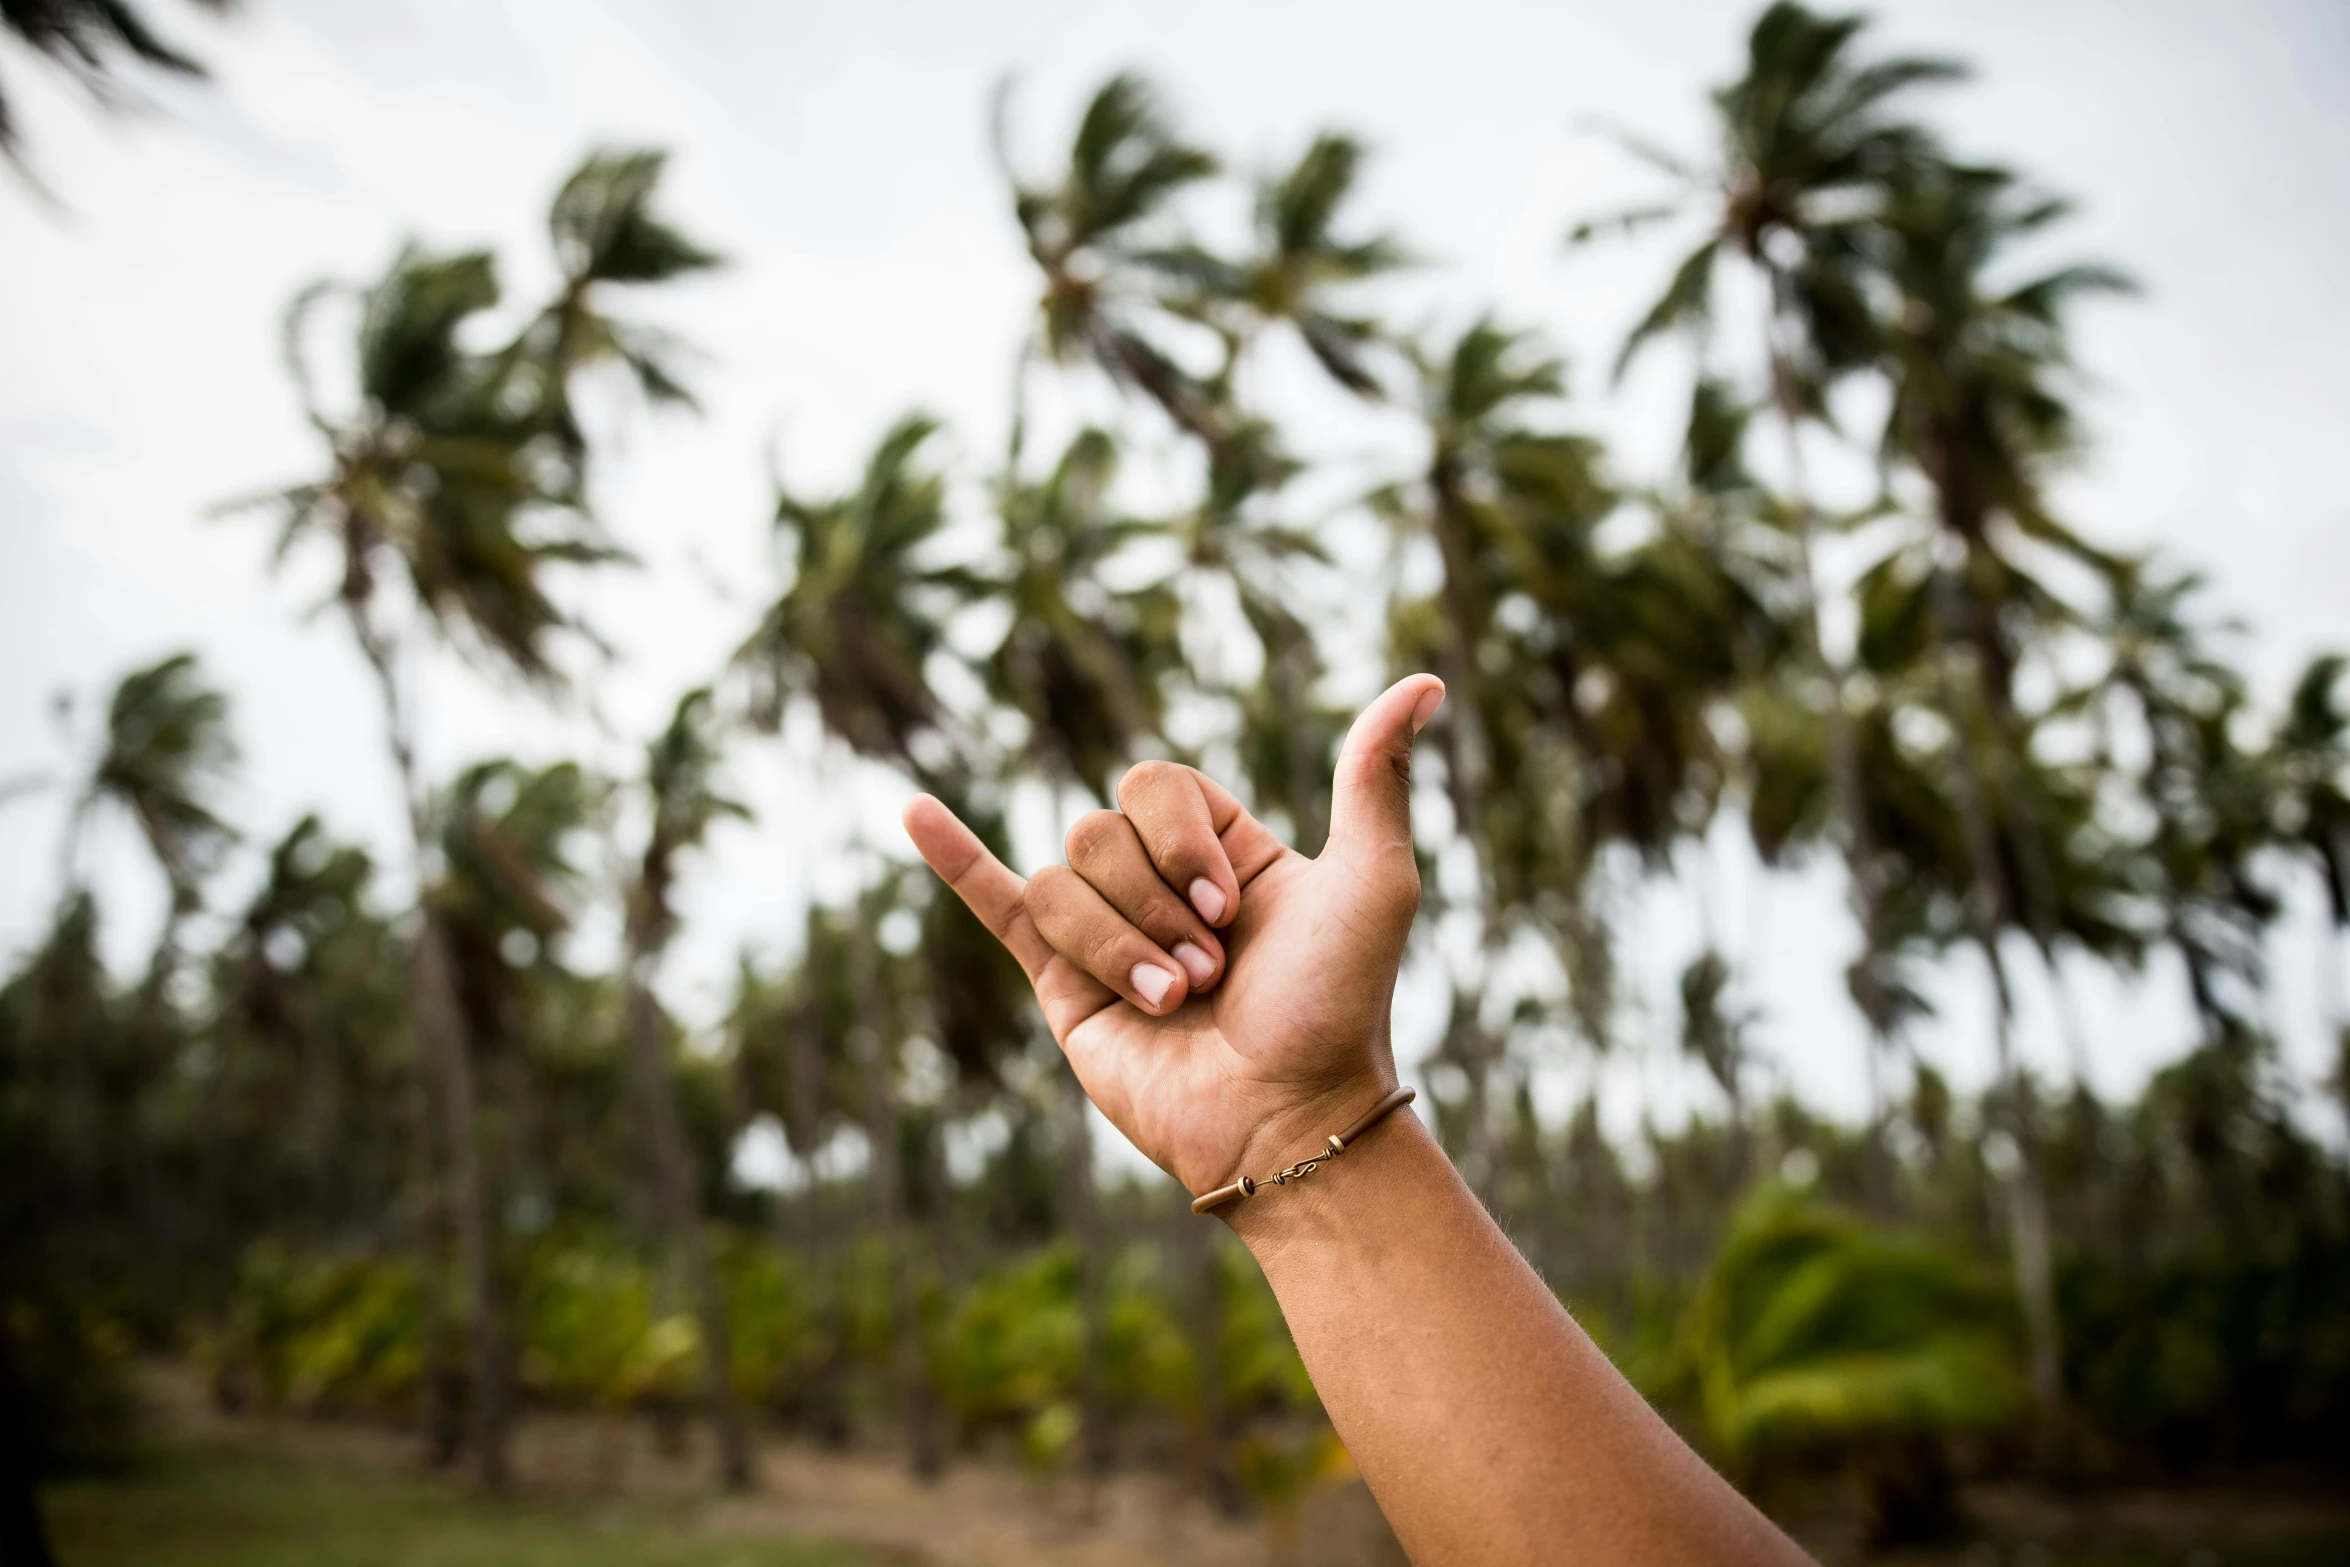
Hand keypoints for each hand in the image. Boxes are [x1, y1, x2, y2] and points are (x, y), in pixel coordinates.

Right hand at [902, 674, 1444, 1198]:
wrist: (1286, 1118)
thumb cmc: (1338, 1004)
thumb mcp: (1373, 877)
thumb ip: (1375, 775)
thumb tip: (1427, 682)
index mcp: (1220, 849)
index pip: (1155, 785)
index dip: (1183, 838)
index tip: (1235, 906)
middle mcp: (1158, 883)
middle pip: (1099, 832)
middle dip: (1156, 904)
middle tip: (1211, 972)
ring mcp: (1105, 934)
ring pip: (1061, 884)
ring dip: (1121, 946)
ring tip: (1175, 1003)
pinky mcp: (1061, 987)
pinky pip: (997, 903)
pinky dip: (954, 857)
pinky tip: (914, 810)